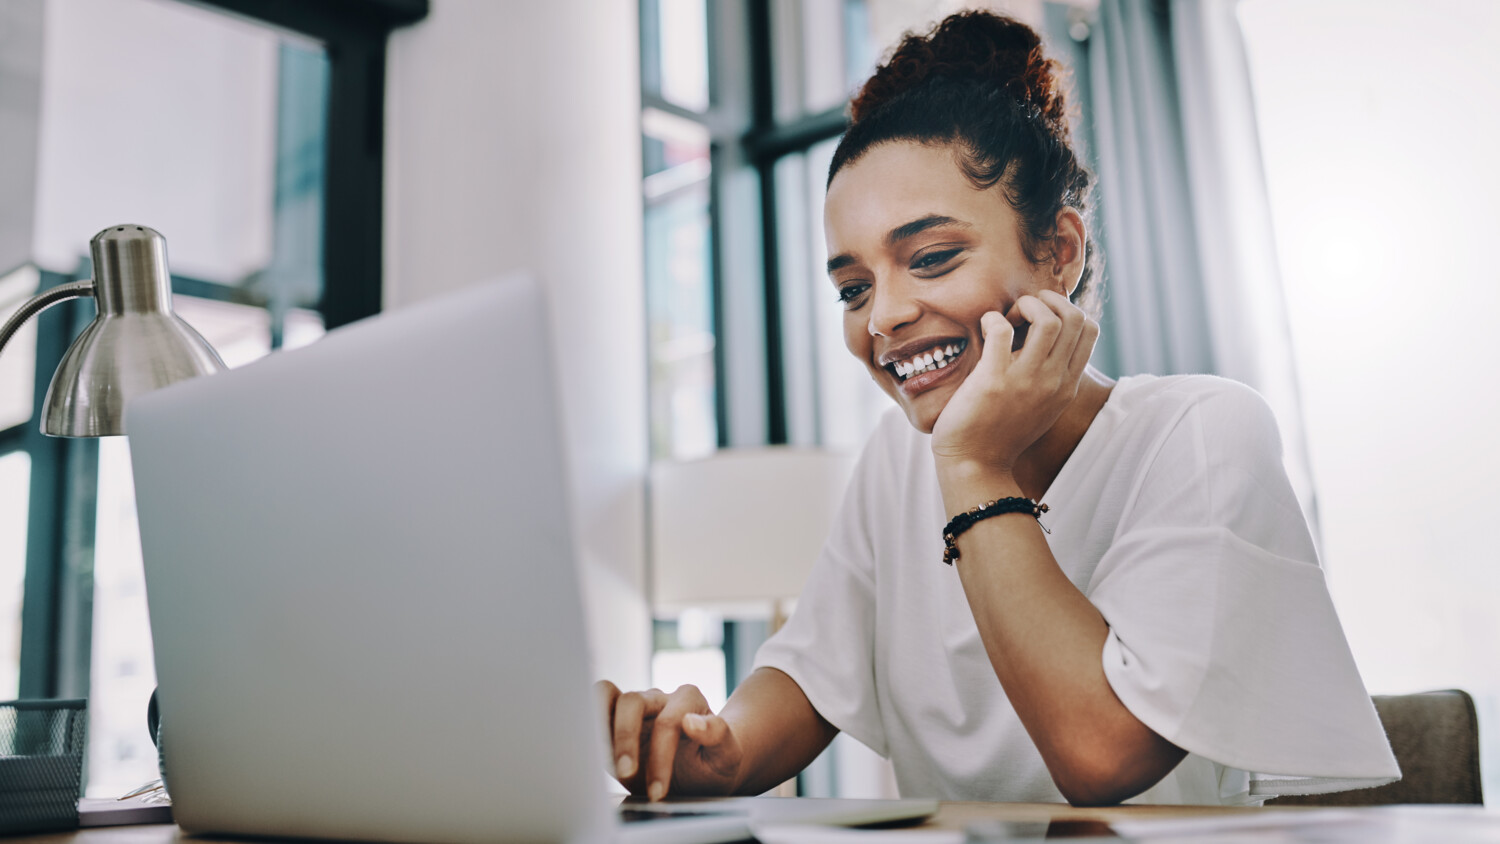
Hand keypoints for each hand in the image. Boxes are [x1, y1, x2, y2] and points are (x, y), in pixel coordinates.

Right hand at [596, 680, 742, 800]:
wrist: (701, 774)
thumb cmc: (714, 764)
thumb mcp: (727, 756)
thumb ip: (718, 735)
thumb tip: (692, 720)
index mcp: (688, 700)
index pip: (668, 722)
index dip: (660, 758)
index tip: (658, 791)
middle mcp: (659, 698)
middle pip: (632, 701)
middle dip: (626, 740)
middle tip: (627, 774)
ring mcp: (634, 707)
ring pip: (605, 694)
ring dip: (599, 725)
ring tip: (602, 758)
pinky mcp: (614, 721)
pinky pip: (594, 711)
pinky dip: (588, 729)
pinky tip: (594, 756)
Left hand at [931, 289, 1097, 475]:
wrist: (975, 465)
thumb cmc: (1001, 431)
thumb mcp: (1042, 405)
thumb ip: (1052, 376)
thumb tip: (1047, 337)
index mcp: (1067, 385)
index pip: (1090, 328)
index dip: (1066, 309)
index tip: (1039, 319)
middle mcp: (1054, 381)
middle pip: (1074, 317)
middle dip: (1048, 301)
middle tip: (1022, 313)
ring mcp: (1026, 380)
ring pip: (1048, 319)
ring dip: (1025, 306)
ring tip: (1006, 319)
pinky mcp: (994, 379)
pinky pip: (1002, 330)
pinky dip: (992, 319)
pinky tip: (984, 328)